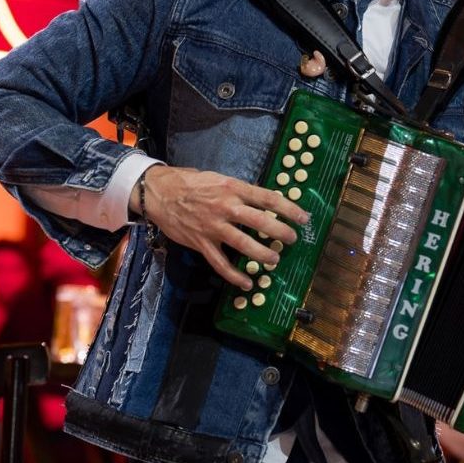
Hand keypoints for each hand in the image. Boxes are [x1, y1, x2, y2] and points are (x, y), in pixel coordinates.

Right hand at [133, 165, 307, 289]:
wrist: (159, 192)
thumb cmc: (191, 182)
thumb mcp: (219, 179)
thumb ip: (240, 191)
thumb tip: (263, 200)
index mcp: (233, 188)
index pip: (268, 198)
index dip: (289, 209)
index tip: (304, 217)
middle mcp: (226, 207)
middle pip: (260, 221)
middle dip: (281, 232)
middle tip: (293, 239)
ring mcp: (213, 227)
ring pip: (244, 244)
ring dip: (262, 254)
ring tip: (274, 260)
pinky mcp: (201, 243)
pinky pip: (220, 263)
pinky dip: (234, 276)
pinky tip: (247, 283)